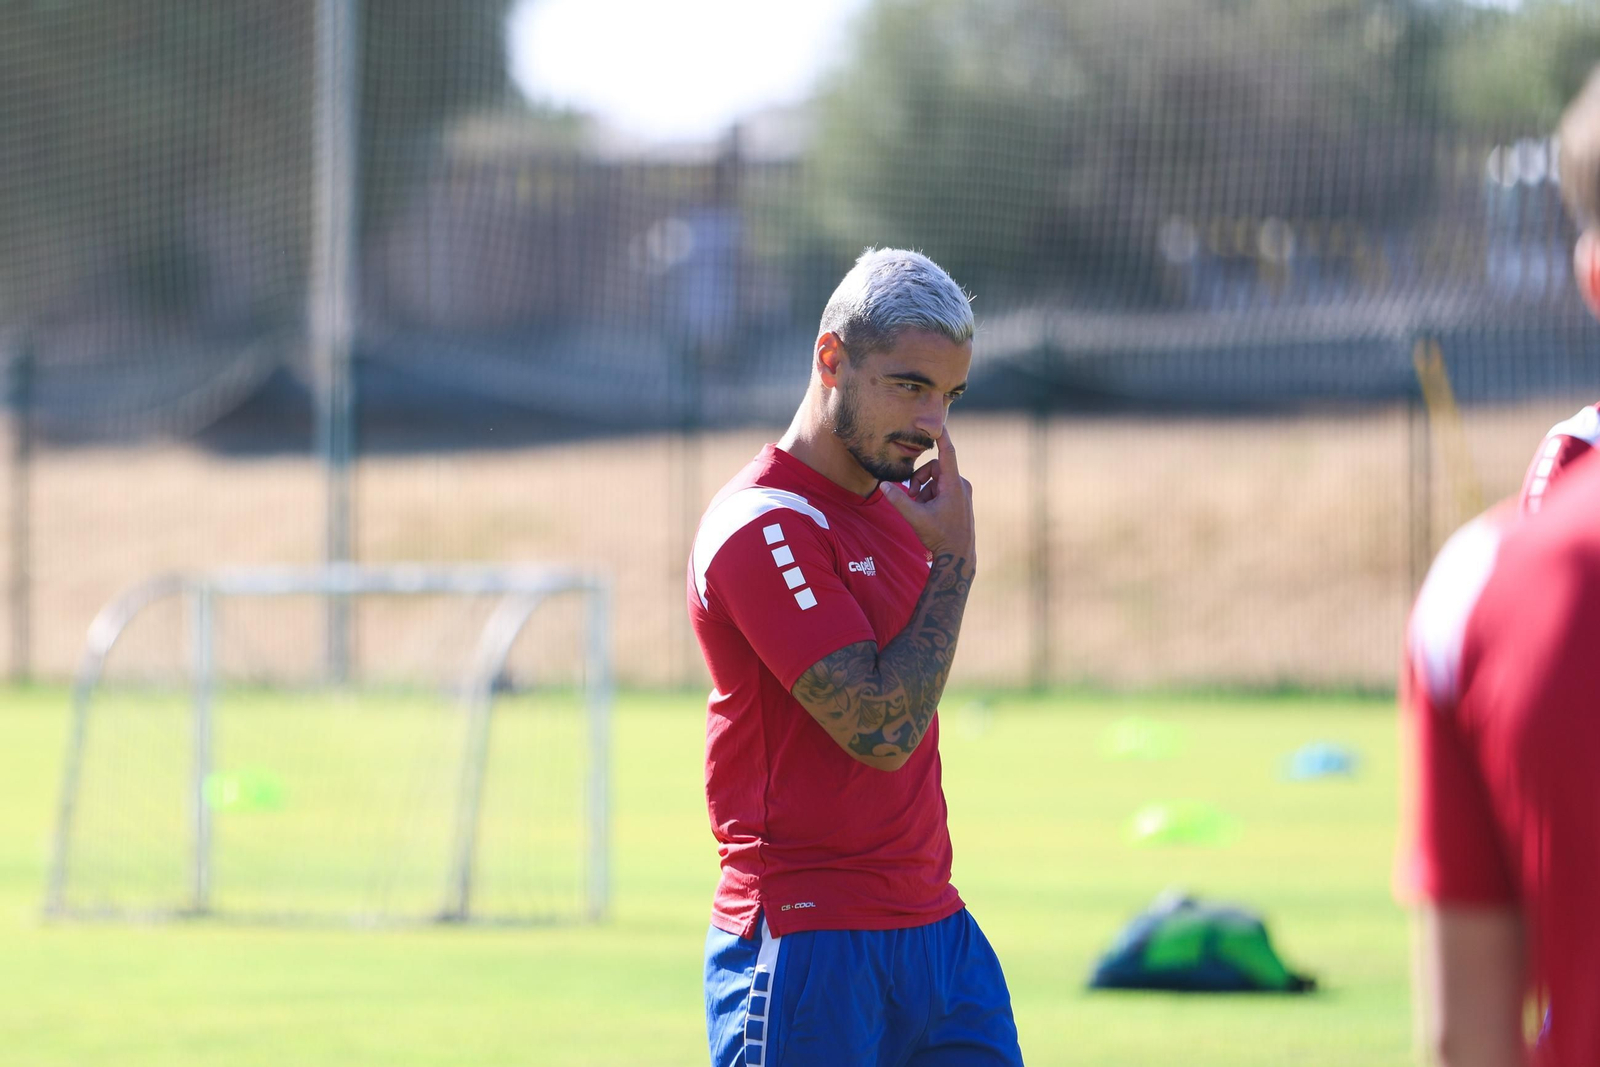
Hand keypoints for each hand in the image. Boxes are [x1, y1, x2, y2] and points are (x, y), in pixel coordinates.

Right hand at [879, 427, 974, 561]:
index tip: (937, 423)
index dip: (941, 436)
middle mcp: (961, 485)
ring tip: (921, 510)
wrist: (958, 557)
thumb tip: (883, 485)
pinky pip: (942, 489)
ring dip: (924, 491)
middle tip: (911, 497)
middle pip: (934, 468)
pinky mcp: (961, 499)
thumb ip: (899, 499)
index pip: (947, 453)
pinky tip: (929, 513)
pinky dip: (931, 497)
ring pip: (936, 480)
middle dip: (919, 480)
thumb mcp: (915, 517)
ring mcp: (962, 492)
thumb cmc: (940, 537)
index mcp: (953, 485)